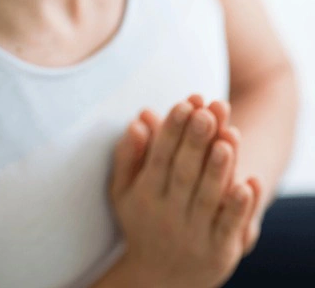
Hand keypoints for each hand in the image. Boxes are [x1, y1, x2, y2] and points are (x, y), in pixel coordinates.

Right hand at [130, 95, 262, 256]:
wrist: (159, 279)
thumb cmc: (142, 221)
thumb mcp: (123, 191)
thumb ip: (128, 155)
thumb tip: (136, 121)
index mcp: (146, 194)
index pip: (160, 157)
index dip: (172, 130)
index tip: (184, 103)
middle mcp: (168, 213)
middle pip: (184, 173)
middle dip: (195, 141)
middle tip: (206, 112)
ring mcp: (194, 234)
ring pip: (208, 198)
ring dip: (218, 168)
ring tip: (227, 137)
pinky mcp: (219, 251)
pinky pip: (230, 227)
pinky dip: (240, 207)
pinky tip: (249, 183)